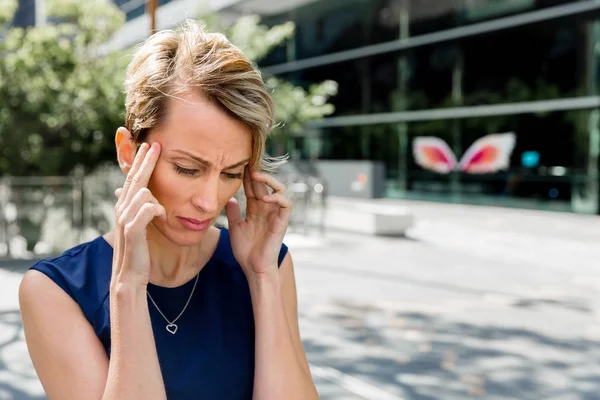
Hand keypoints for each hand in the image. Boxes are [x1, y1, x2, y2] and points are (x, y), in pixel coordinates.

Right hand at [112, 142, 165, 287]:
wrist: (129, 276)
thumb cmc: (138, 252)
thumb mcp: (138, 227)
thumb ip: (139, 210)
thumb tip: (138, 193)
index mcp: (125, 206)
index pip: (133, 178)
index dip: (141, 161)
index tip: (151, 146)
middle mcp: (122, 209)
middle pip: (136, 179)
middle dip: (146, 161)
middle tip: (156, 145)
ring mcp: (126, 219)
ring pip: (142, 193)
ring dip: (155, 197)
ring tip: (161, 211)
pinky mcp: (133, 231)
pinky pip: (146, 210)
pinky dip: (156, 209)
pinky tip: (161, 215)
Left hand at [225, 166, 291, 278]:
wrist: (254, 268)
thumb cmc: (246, 251)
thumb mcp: (235, 228)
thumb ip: (233, 213)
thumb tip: (229, 199)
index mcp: (256, 209)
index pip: (253, 187)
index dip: (247, 176)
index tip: (238, 164)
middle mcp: (267, 208)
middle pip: (265, 184)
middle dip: (256, 172)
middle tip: (246, 161)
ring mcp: (275, 214)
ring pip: (279, 189)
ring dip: (269, 180)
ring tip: (256, 176)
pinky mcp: (282, 222)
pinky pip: (286, 204)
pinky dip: (277, 198)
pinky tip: (265, 198)